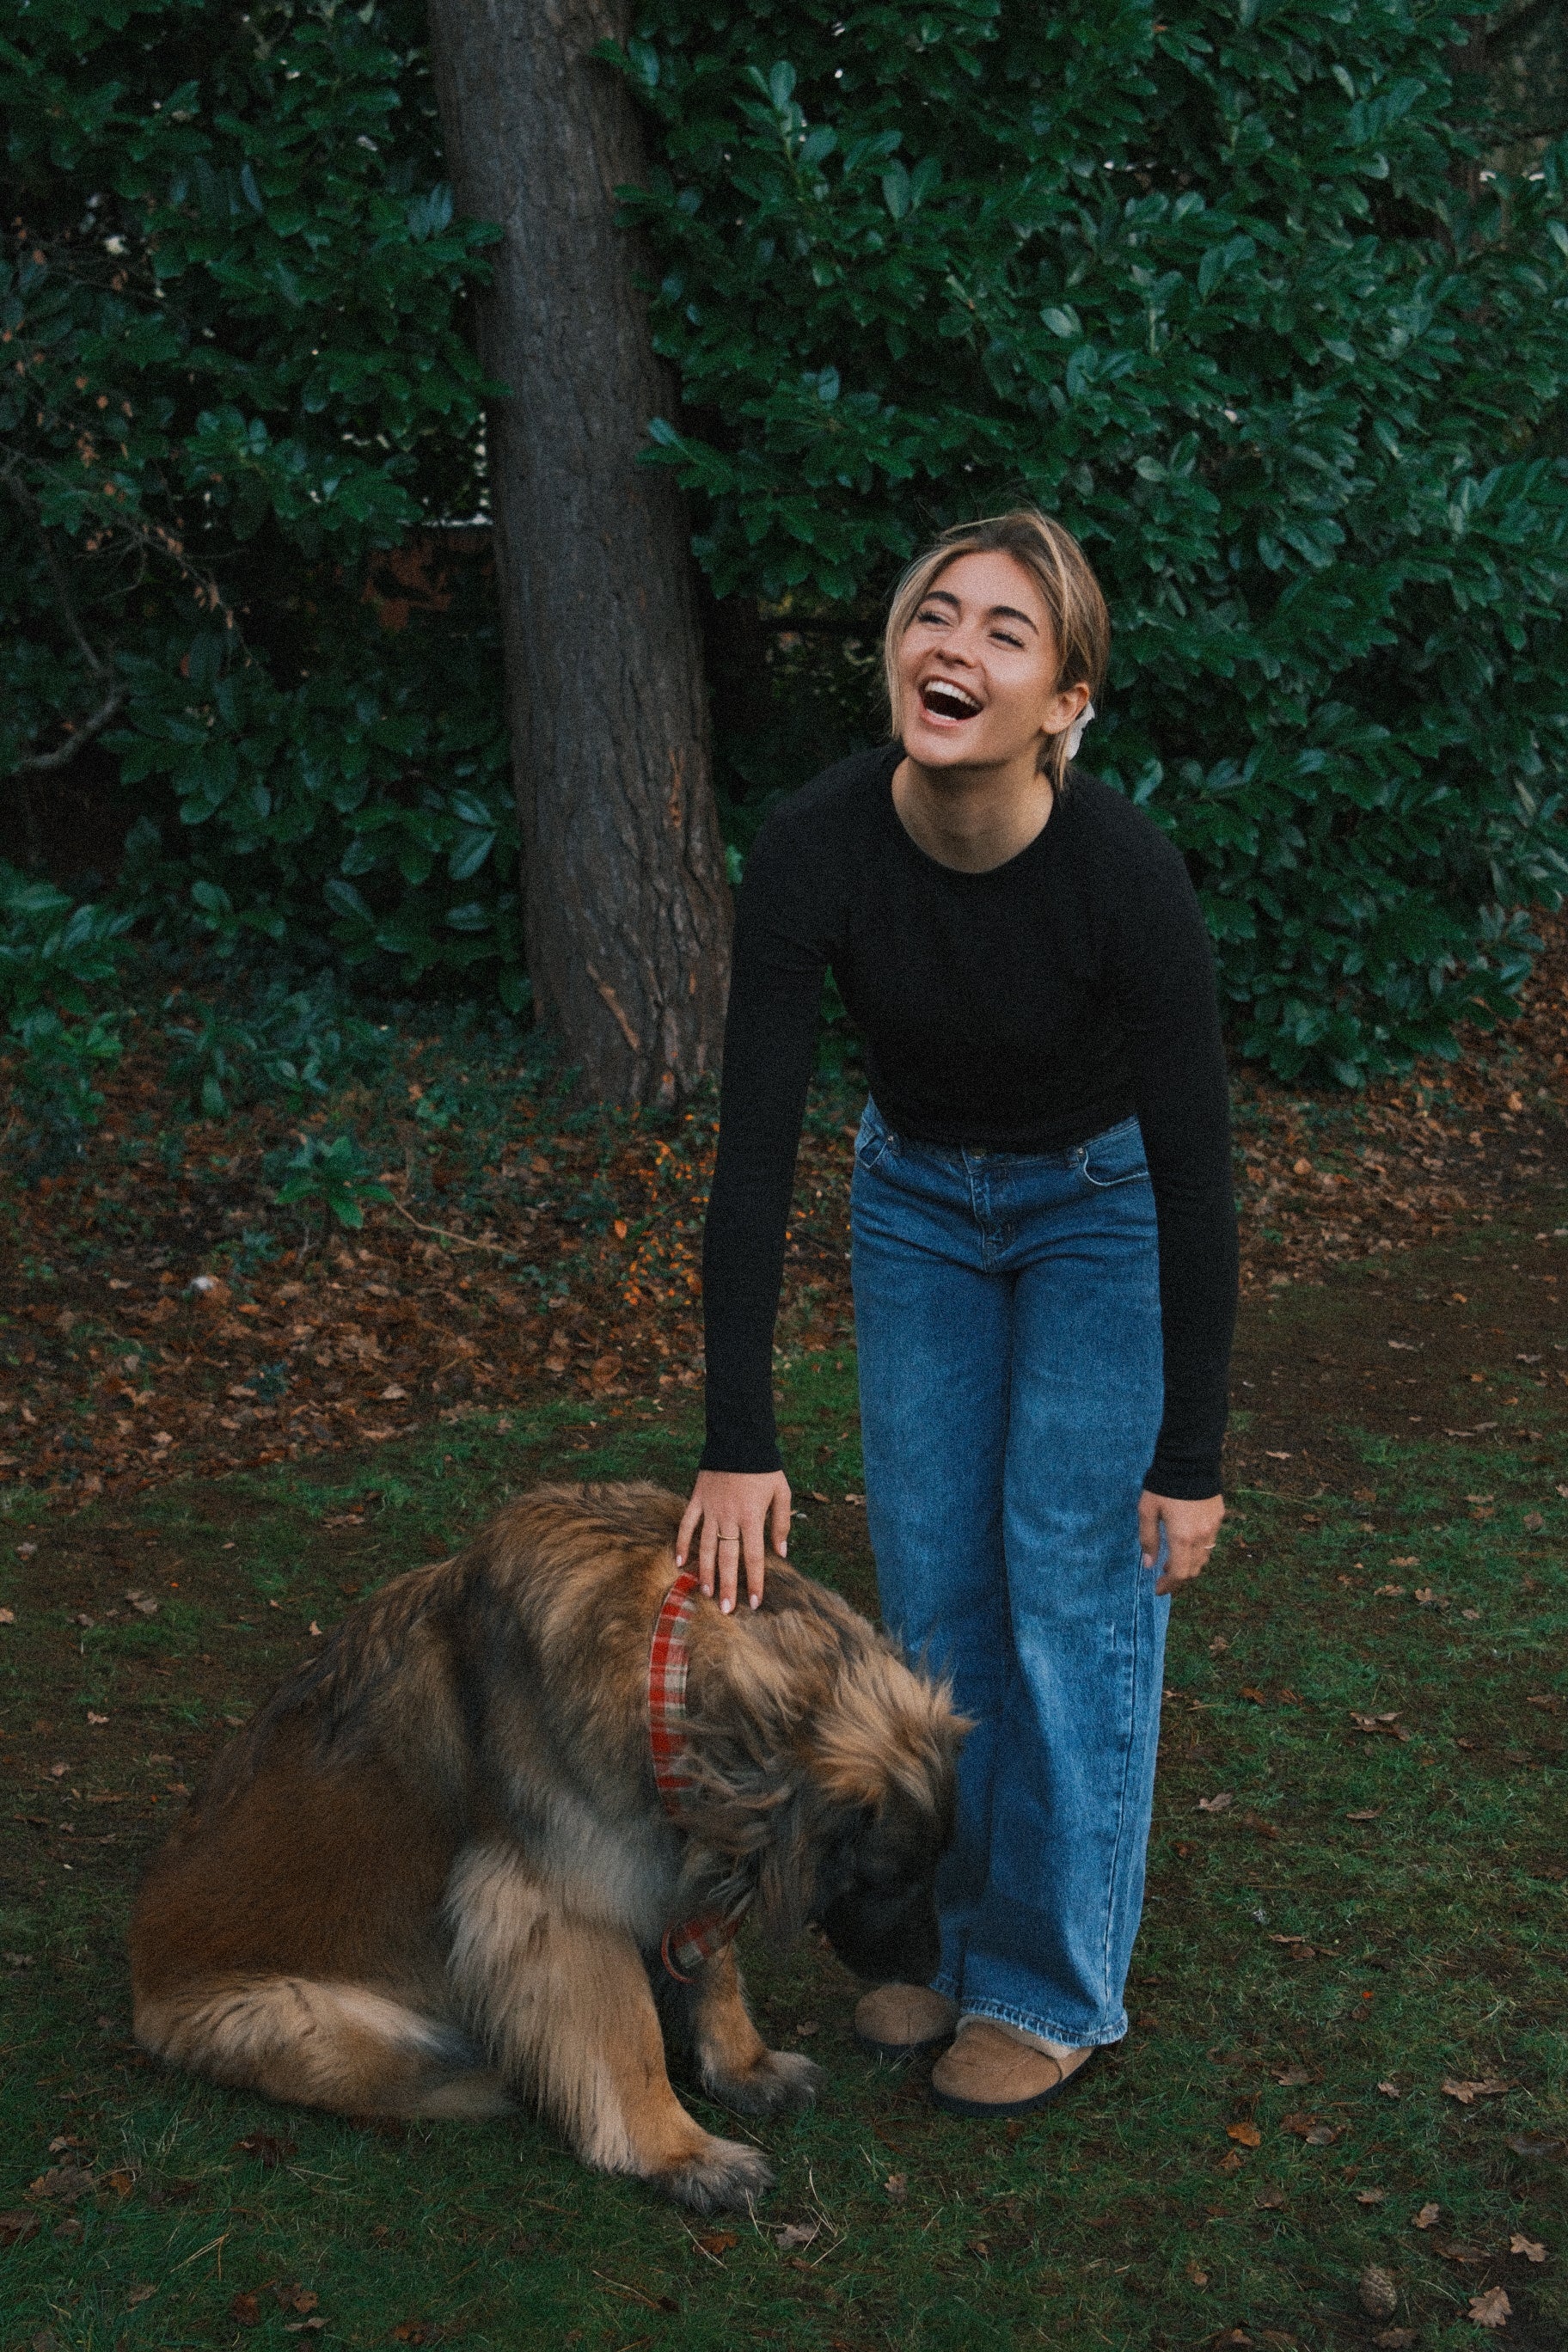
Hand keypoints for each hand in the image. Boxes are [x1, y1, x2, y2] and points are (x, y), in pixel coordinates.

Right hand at [676, 1468, 791, 1613]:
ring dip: (705, 1571)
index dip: (754, 1581)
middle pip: (727, 1557)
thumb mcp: (782, 1492)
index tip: (754, 1602)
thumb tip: (782, 1553)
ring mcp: (711, 1508)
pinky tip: (679, 1562)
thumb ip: (782, 1524)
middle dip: (727, 1585)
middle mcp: (730, 1516)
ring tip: (705, 1592)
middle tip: (726, 1609)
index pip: (753, 1556)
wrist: (740, 1437)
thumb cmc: (764, 1466)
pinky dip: (681, 1543)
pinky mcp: (697, 1499)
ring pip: (706, 1546)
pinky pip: (687, 1524)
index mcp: (752, 1516)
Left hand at [1139, 1490, 1222, 1595]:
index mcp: (1182, 1538)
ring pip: (1204, 1557)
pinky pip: (1210, 1542)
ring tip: (1174, 1560)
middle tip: (1164, 1576)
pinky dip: (1199, 1550)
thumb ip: (1148, 1539)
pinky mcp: (1219, 1517)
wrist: (1189, 1461)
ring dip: (1189, 1564)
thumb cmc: (1163, 1486)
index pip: (1179, 1573)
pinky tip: (1187, 1543)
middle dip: (1178, 1577)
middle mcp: (1201, 1537)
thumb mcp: (1147, 1511)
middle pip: (1193, 1569)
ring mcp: (1213, 1527)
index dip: (1168, 1585)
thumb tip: (1148, 1564)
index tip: (1158, 1589)